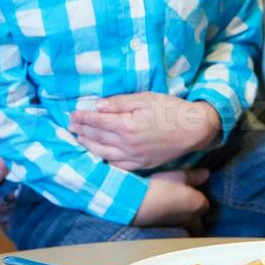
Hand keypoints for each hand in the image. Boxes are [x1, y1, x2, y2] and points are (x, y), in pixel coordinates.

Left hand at [70, 93, 220, 170]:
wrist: (194, 129)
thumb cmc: (171, 109)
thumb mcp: (145, 98)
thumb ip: (120, 103)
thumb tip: (97, 105)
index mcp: (127, 125)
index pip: (98, 121)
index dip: (83, 117)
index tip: (72, 114)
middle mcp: (127, 144)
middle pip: (98, 137)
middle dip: (82, 130)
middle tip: (70, 125)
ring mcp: (134, 157)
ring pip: (104, 153)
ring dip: (89, 146)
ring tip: (79, 139)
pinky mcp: (142, 165)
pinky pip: (118, 165)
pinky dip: (105, 160)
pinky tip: (99, 155)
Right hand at [132, 169, 209, 226]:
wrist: (137, 205)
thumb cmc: (160, 187)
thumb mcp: (177, 175)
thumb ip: (193, 176)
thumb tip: (206, 173)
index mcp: (198, 205)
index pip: (205, 205)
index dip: (198, 199)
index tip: (191, 193)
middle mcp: (192, 220)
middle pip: (197, 222)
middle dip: (194, 217)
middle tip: (184, 206)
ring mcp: (179, 228)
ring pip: (186, 228)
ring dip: (183, 221)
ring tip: (172, 211)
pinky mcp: (166, 233)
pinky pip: (175, 230)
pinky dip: (172, 225)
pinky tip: (163, 216)